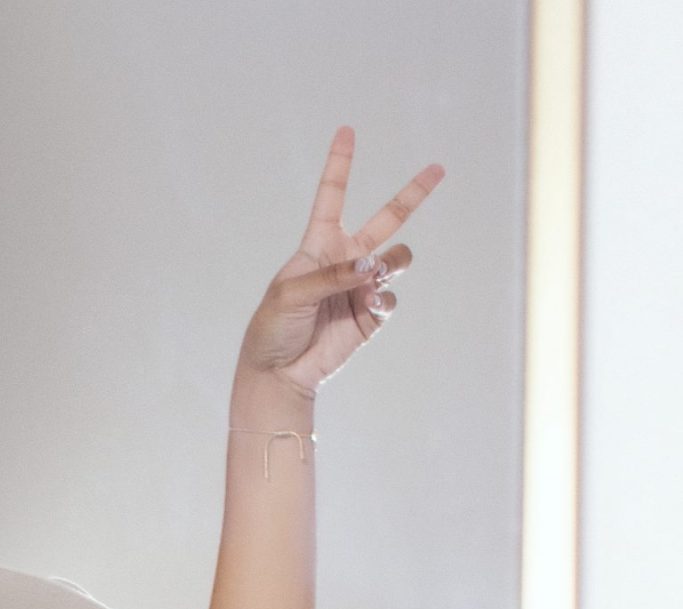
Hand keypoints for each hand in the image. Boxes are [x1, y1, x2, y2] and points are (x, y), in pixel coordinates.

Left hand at [236, 127, 442, 403]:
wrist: (279, 373)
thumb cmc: (274, 328)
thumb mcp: (291, 293)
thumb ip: (332, 275)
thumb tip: (372, 268)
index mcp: (319, 244)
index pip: (332, 196)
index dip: (340, 164)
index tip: (347, 130)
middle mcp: (346, 260)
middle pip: (387, 219)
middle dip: (414, 193)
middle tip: (439, 168)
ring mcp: (361, 287)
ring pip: (397, 260)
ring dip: (389, 266)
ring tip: (370, 281)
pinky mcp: (371, 316)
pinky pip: (389, 298)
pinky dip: (381, 300)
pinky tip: (368, 306)